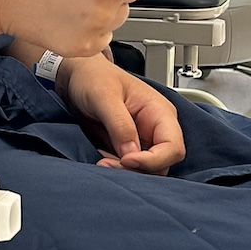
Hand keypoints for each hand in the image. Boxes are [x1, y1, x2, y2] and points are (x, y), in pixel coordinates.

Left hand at [58, 52, 185, 172]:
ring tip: (102, 161)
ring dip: (125, 172)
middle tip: (107, 163)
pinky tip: (101, 158)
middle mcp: (156, 128)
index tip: (126, 160)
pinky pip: (130, 168)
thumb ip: (119, 124)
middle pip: (162, 164)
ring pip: (146, 170)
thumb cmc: (94, 77)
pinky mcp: (128, 147)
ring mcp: (143, 140)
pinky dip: (117, 168)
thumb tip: (131, 153)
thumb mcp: (104, 96)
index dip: (153, 160)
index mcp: (160, 112)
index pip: (173, 148)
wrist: (77, 77)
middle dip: (137, 170)